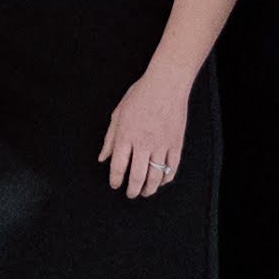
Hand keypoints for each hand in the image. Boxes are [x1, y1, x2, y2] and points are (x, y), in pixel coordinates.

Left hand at [99, 72, 193, 199]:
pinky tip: (161, 181)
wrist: (166, 85)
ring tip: (145, 192)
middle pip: (137, 176)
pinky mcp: (176, 144)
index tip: (115, 185)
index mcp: (126, 136)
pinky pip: (172, 168)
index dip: (116, 180)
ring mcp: (161, 145)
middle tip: (130, 194)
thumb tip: (103, 158)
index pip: (119, 166)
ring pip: (156, 176)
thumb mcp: (118, 114)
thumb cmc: (139, 96)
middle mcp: (143, 143)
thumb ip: (110, 138)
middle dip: (132, 190)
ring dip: (150, 188)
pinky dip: (166, 178)